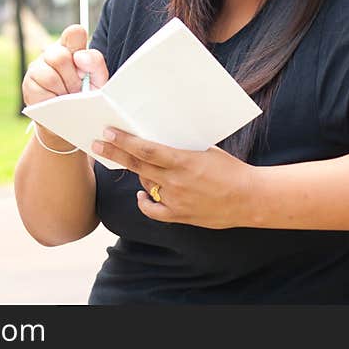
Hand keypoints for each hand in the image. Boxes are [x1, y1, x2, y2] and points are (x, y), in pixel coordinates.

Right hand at [21, 24, 108, 106]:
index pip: (74, 33)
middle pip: (60, 57)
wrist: (71, 119)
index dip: (78, 43)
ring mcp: (37, 67)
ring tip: (68, 97)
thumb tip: (80, 57)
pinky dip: (52, 100)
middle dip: (72, 79)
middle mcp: (52, 53)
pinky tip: (57, 103)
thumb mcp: (98, 81)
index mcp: (72, 48)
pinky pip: (40, 91)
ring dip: (63, 91)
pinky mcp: (28, 85)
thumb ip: (95, 64)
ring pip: (50, 76)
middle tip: (77, 89)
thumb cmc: (86, 96)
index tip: (81, 61)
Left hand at [92, 128, 253, 228]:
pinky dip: (144, 202)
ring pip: (146, 184)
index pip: (146, 149)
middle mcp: (175, 182)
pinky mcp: (180, 216)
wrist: (250, 198)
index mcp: (183, 161)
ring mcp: (176, 200)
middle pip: (137, 166)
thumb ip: (181, 149)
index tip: (108, 132)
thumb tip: (159, 142)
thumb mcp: (206, 150)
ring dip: (139, 173)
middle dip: (115, 153)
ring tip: (136, 163)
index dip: (124, 141)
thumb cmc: (231, 170)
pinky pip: (153, 210)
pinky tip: (140, 194)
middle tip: (98, 144)